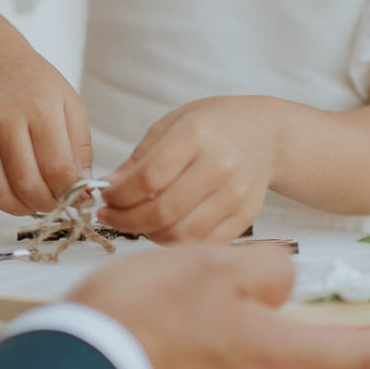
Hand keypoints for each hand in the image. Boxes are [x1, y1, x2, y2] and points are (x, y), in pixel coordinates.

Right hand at [0, 45, 91, 215]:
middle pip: (27, 186)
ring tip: (37, 200)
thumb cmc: (35, 85)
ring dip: (23, 208)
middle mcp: (3, 121)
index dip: (71, 193)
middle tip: (58, 203)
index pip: (57, 170)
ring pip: (0, 194)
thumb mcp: (71, 106)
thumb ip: (80, 149)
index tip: (78, 198)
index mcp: (39, 108)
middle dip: (48, 205)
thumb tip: (83, 191)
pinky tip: (14, 190)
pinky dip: (0, 199)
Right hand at [70, 242, 369, 368]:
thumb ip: (264, 269)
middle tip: (223, 296)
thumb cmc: (140, 321)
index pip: (359, 357)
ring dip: (222, 358)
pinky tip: (150, 359)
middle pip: (288, 367)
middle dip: (269, 334)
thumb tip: (285, 282)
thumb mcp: (208, 264)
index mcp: (278, 362)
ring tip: (169, 323)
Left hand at [103, 97, 277, 241]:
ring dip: (148, 235)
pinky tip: (163, 229)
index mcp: (197, 135)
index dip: (118, 195)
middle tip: (110, 217)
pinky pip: (203, 243)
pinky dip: (176, 242)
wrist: (265, 134)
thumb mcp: (171, 125)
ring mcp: (236, 194)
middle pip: (163, 210)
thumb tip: (106, 189)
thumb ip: (138, 159)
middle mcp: (220, 165)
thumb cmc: (212, 126)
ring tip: (136, 223)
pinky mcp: (246, 216)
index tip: (104, 199)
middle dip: (126, 220)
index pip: (148, 177)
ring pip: (182, 234)